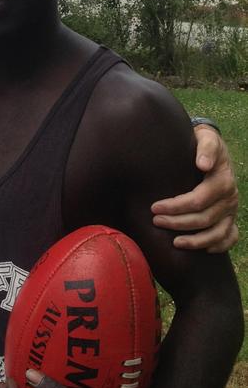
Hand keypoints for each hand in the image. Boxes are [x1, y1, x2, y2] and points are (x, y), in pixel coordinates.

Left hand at [151, 125, 238, 252]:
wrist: (213, 148)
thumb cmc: (204, 144)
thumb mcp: (207, 138)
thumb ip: (206, 148)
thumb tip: (203, 164)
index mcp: (223, 181)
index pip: (198, 200)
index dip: (176, 206)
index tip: (155, 207)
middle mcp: (230, 198)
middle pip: (204, 219)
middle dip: (178, 223)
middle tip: (156, 221)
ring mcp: (232, 210)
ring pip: (217, 233)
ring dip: (196, 241)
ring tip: (174, 243)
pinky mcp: (231, 218)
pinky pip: (230, 237)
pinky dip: (218, 245)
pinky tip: (202, 249)